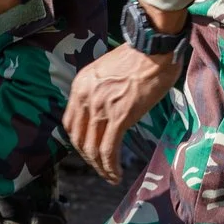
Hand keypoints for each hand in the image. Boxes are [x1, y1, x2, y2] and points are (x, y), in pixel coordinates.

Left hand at [65, 43, 179, 182]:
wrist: (154, 47)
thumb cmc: (139, 56)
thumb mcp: (107, 72)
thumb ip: (100, 90)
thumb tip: (107, 110)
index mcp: (80, 86)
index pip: (70, 123)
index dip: (78, 141)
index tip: (89, 150)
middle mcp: (85, 98)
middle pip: (78, 139)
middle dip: (88, 158)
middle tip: (100, 168)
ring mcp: (101, 108)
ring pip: (92, 148)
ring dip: (100, 168)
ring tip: (110, 176)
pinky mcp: (120, 116)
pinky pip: (109, 149)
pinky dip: (110, 167)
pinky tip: (116, 175)